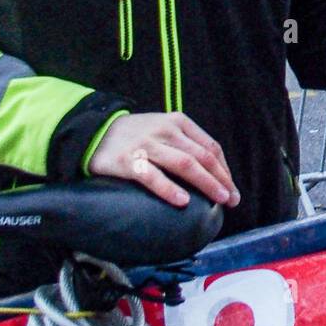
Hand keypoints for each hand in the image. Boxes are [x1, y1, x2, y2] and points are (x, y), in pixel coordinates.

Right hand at [88, 112, 239, 207]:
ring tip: (218, 200)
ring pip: (184, 164)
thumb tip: (214, 174)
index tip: (232, 188)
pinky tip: (183, 202)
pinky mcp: (128, 161)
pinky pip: (152, 176)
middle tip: (232, 200)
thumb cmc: (137, 136)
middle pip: (202, 156)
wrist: (94, 132)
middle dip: (221, 179)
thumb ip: (186, 145)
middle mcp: (165, 131)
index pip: (210, 146)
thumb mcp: (164, 130)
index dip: (224, 169)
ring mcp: (147, 145)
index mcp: (178, 122)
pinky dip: (169, 189)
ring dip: (205, 183)